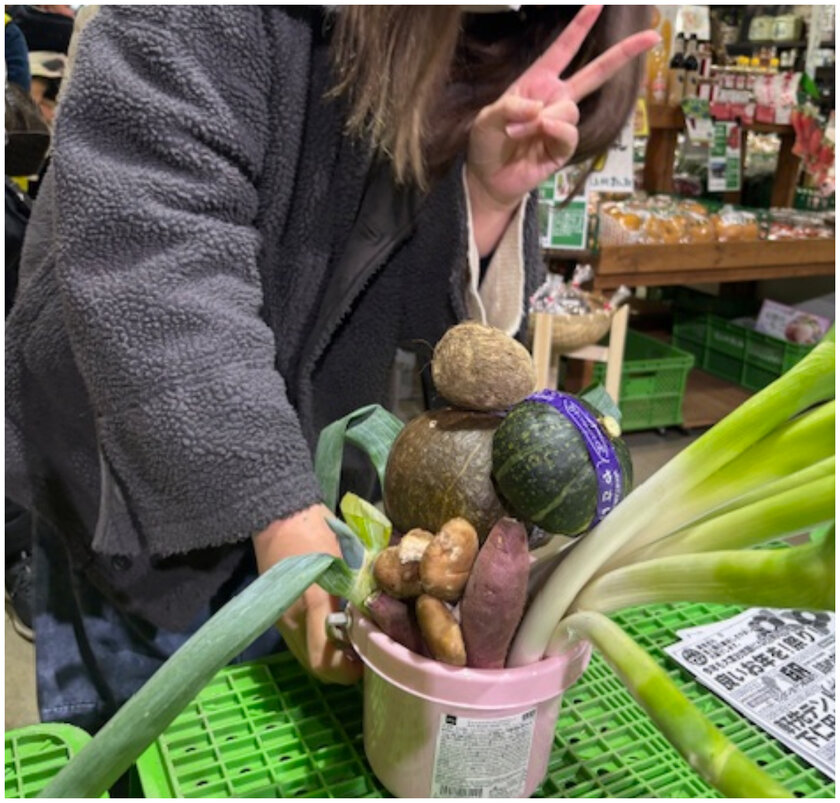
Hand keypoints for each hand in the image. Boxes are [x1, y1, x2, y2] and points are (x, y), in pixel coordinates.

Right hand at [252, 504, 362, 684]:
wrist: (280, 514)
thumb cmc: (319, 530)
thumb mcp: (350, 556)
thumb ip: (365, 587)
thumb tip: (385, 613)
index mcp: (314, 603)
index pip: (325, 660)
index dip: (349, 670)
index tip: (371, 659)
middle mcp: (292, 620)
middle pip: (316, 665)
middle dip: (343, 666)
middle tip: (367, 651)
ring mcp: (282, 619)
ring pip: (307, 654)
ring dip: (331, 655)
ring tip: (355, 639)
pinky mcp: (279, 613)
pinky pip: (301, 640)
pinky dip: (319, 642)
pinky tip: (337, 627)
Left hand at [466, 6, 658, 251]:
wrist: (489, 179)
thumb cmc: (487, 144)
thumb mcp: (487, 118)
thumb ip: (511, 106)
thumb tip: (541, 109)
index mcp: (538, 82)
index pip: (563, 50)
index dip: (579, 27)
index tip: (597, 4)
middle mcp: (555, 99)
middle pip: (596, 72)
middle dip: (623, 53)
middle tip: (652, 36)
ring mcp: (561, 124)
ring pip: (570, 110)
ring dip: (543, 119)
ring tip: (518, 132)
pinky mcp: (563, 148)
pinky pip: (569, 133)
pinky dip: (553, 131)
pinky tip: (538, 134)